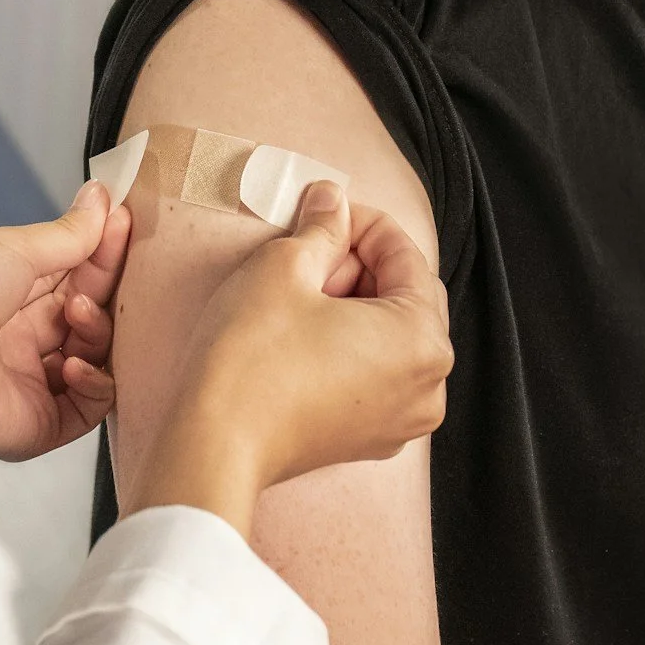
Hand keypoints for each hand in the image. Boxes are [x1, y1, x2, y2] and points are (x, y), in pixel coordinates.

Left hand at [0, 181, 131, 460]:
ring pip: (95, 356)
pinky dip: (95, 382)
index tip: (123, 222)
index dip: (100, 250)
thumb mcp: (13, 248)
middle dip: (105, 285)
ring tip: (78, 312)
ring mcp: (32, 381)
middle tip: (118, 258)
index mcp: (8, 295)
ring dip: (97, 329)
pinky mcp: (39, 422)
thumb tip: (100, 201)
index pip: (73, 274)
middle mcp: (21, 339)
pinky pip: (89, 406)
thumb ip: (67, 234)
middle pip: (89, 313)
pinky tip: (74, 362)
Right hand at [124, 183, 451, 538]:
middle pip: (406, 297)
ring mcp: (402, 420)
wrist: (215, 443)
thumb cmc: (252, 358)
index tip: (325, 210)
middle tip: (307, 253)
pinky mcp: (369, 439)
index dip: (362, 223)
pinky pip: (375, 373)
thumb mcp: (284, 267)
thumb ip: (322, 226)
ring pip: (390, 336)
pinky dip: (349, 345)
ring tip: (301, 294)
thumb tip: (333, 200)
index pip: (405, 255)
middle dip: (360, 265)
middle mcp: (428, 385)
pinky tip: (303, 333)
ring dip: (354, 304)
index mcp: (423, 339)